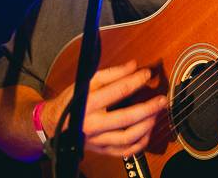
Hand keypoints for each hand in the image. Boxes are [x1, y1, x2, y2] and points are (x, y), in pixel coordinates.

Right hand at [42, 60, 167, 156]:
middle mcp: (93, 124)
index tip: (147, 73)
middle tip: (162, 99)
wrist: (55, 124)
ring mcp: (98, 140)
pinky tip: (148, 131)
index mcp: (88, 103)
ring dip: (147, 125)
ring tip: (156, 114)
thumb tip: (133, 66)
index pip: (118, 90)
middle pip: (127, 117)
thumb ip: (112, 73)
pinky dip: (140, 143)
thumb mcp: (87, 81)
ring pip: (128, 137)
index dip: (136, 80)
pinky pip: (126, 151)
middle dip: (148, 108)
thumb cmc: (72, 101)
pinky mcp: (102, 150)